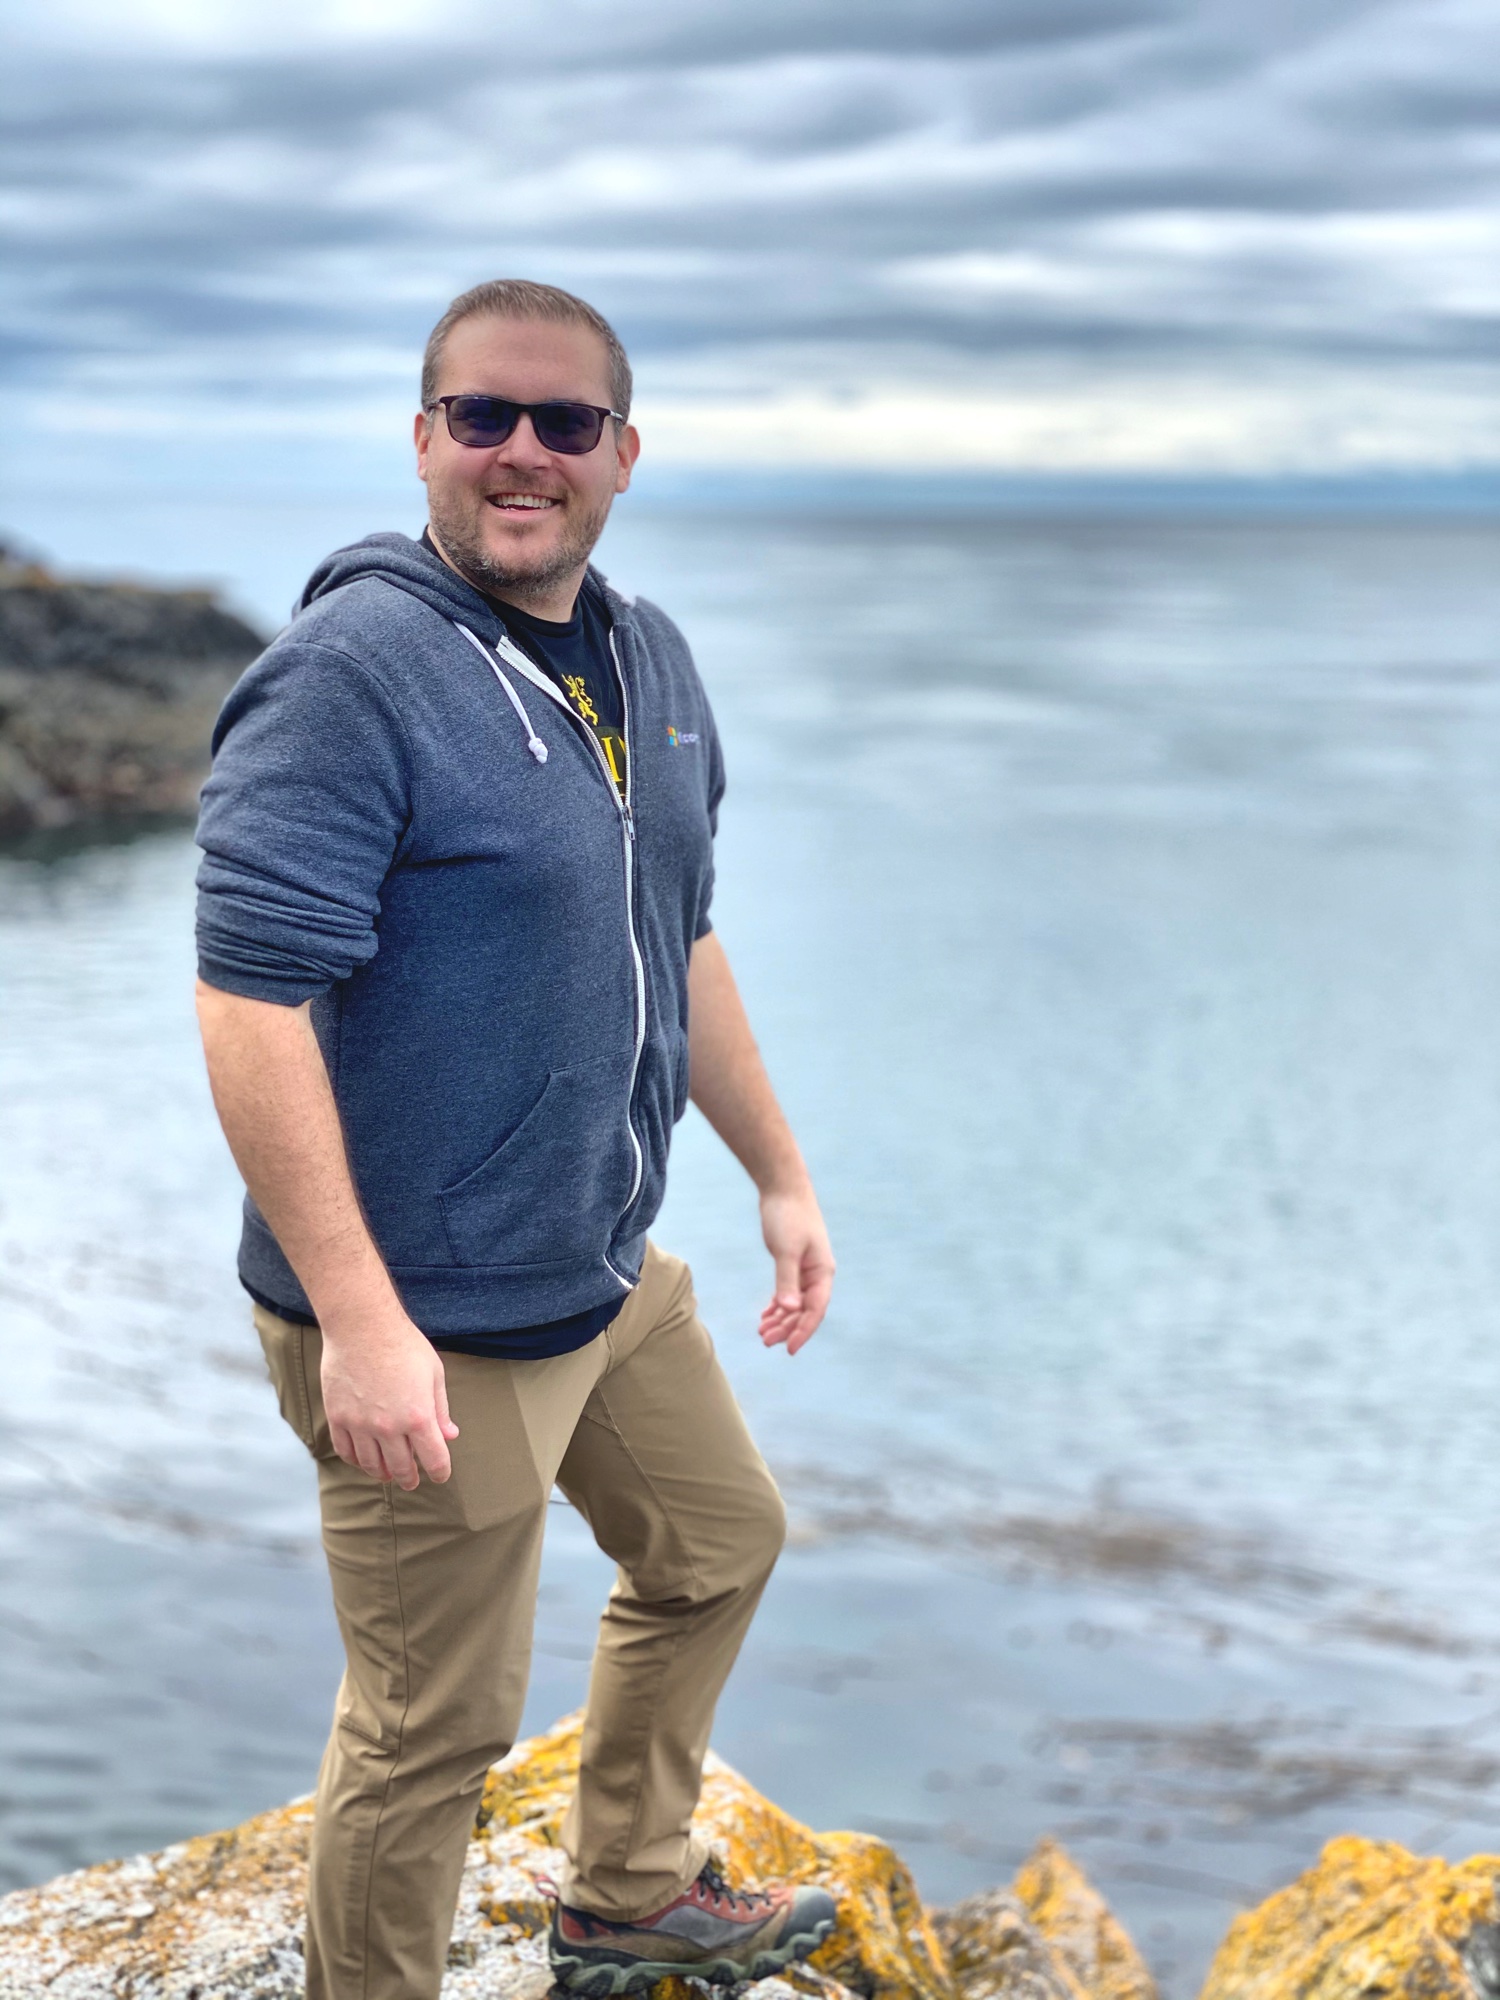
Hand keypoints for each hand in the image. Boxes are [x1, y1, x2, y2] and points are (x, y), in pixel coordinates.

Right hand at [320, 1309, 459, 1488]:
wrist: (362, 1326)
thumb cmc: (404, 1345)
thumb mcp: (434, 1374)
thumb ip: (440, 1409)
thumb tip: (449, 1436)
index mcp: (418, 1417)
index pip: (433, 1459)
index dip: (440, 1472)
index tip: (440, 1475)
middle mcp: (389, 1427)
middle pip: (401, 1468)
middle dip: (410, 1478)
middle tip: (412, 1481)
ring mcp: (360, 1424)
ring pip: (372, 1465)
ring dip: (382, 1473)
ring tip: (388, 1474)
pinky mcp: (338, 1417)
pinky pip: (346, 1451)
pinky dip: (356, 1461)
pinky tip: (364, 1459)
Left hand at [758, 1183, 834, 1354]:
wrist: (783, 1188)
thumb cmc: (787, 1216)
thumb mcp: (786, 1249)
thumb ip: (786, 1280)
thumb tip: (788, 1310)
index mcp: (822, 1272)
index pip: (815, 1310)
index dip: (803, 1331)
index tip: (789, 1349)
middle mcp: (817, 1274)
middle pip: (804, 1310)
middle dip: (787, 1328)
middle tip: (765, 1341)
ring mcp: (805, 1269)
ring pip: (795, 1303)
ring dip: (781, 1319)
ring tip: (762, 1333)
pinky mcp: (792, 1263)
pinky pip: (787, 1292)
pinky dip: (777, 1305)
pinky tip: (765, 1316)